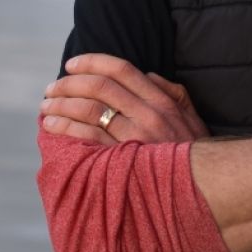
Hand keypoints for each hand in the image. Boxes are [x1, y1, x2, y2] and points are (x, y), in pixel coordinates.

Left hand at [41, 53, 209, 145]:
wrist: (205, 188)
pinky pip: (88, 139)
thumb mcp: (191, 116)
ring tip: (46, 106)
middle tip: (51, 88)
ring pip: (89, 111)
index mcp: (161, 100)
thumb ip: (173, 92)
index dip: (92, 62)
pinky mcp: (124, 161)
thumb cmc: (193, 152)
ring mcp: (136, 138)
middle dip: (69, 83)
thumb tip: (147, 75)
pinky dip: (66, 129)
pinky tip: (52, 126)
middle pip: (100, 88)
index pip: (121, 69)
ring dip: (62, 105)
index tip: (71, 64)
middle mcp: (148, 114)